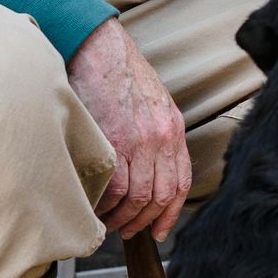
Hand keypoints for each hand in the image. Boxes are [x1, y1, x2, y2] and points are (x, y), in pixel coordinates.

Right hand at [66, 18, 191, 241]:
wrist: (99, 47)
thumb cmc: (119, 72)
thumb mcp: (152, 102)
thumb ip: (155, 134)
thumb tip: (148, 169)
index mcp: (174, 127)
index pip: (181, 182)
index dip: (170, 213)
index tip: (158, 230)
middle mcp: (162, 137)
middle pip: (161, 196)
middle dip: (143, 221)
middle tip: (127, 230)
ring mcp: (139, 140)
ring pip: (138, 197)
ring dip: (122, 217)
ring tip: (108, 221)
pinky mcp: (114, 141)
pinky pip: (115, 188)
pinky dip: (105, 205)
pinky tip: (96, 206)